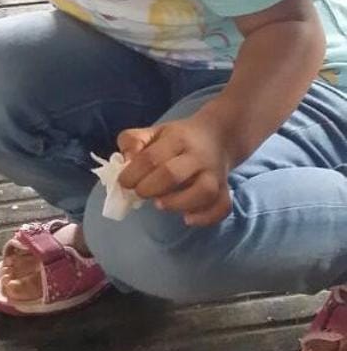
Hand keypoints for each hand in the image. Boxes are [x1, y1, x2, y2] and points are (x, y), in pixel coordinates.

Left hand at [117, 112, 233, 225]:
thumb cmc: (178, 138)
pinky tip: (187, 219)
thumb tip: (125, 160)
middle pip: (172, 174)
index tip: (124, 182)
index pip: (151, 158)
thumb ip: (132, 141)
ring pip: (202, 193)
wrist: (217, 137)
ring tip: (159, 204)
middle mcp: (198, 157)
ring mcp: (215, 175)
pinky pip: (222, 207)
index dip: (133, 173)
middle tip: (139, 193)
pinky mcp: (226, 190)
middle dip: (150, 188)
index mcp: (177, 139)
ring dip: (177, 203)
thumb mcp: (152, 132)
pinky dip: (206, 217)